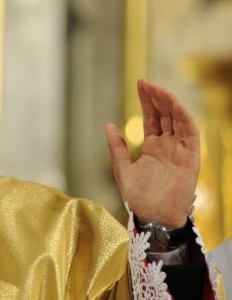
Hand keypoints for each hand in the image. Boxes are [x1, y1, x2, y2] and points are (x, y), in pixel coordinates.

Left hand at [105, 80, 199, 227]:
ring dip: (170, 104)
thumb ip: (117, 147)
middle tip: (146, 83)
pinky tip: (175, 106)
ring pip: (179, 121)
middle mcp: (168, 146)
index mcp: (152, 147)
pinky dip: (185, 119)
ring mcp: (180, 151)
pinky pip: (191, 134)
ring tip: (158, 90)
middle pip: (165, 116)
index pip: (152, 118)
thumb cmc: (138, 198)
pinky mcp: (191, 158)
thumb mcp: (122, 168)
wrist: (152, 217)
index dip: (147, 101)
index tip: (141, 84)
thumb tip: (108, 124)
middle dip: (157, 98)